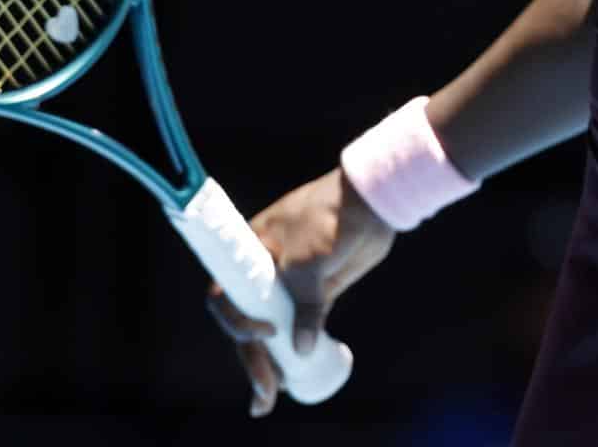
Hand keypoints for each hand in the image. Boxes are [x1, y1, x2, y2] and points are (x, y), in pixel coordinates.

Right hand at [207, 167, 394, 416]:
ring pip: (272, 329)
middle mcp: (264, 272)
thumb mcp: (311, 259)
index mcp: (250, 254)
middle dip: (251, 358)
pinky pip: (300, 328)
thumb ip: (306, 304)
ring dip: (270, 362)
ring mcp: (290, 284)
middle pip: (248, 322)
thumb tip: (303, 351)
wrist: (371, 202)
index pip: (227, 296)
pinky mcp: (317, 294)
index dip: (238, 323)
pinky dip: (297, 351)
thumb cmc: (331, 218)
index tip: (267, 335)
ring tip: (271, 396)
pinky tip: (296, 375)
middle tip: (265, 393)